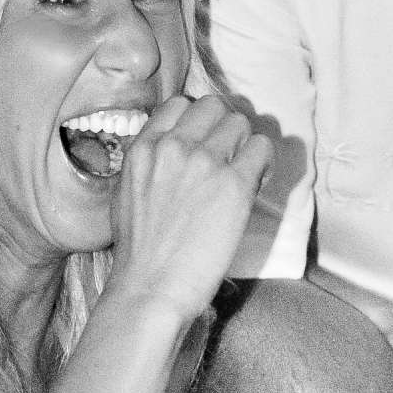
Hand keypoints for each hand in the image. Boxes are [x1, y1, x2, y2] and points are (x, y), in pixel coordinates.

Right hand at [108, 93, 270, 328]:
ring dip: (246, 145)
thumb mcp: (127, 194)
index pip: (179, 105)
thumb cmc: (139, 254)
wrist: (150, 287)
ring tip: (243, 174)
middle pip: (212, 106)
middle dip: (223, 129)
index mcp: (143, 148)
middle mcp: (173, 146)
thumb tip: (175, 158)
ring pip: (240, 122)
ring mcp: (204, 162)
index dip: (197, 122)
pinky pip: (262, 148)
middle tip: (227, 159)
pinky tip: (255, 185)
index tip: (204, 143)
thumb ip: (150, 166)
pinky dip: (264, 163)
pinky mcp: (234, 184)